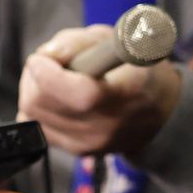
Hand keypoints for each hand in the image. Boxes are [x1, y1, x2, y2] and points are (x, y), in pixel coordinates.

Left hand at [18, 25, 184, 156]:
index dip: (50, 72)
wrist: (160, 114)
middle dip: (33, 76)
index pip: (79, 94)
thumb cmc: (138, 70)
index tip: (44, 56)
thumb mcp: (116, 41)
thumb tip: (48, 54)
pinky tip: (53, 98)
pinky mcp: (78, 151)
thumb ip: (79, 42)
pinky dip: (37, 109)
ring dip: (32, 90)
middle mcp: (106, 125)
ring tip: (50, 78)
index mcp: (126, 94)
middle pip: (43, 104)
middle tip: (46, 62)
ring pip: (33, 115)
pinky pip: (38, 127)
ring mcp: (90, 143)